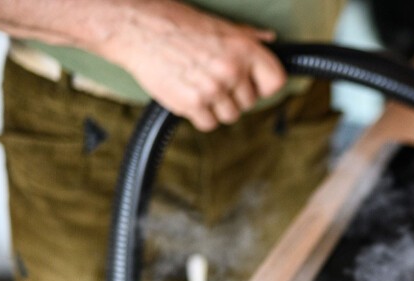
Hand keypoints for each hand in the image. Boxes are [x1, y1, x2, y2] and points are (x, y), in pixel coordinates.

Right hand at [97, 1, 285, 130]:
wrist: (137, 29)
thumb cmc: (176, 24)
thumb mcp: (218, 24)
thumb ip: (247, 37)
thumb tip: (269, 39)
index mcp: (244, 48)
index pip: (276, 81)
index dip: (265, 87)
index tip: (252, 86)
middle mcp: (232, 69)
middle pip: (249, 103)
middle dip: (234, 97)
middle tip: (213, 81)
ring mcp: (213, 88)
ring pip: (229, 116)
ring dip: (216, 108)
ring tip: (199, 86)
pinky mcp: (192, 104)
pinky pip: (208, 124)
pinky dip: (199, 115)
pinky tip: (188, 95)